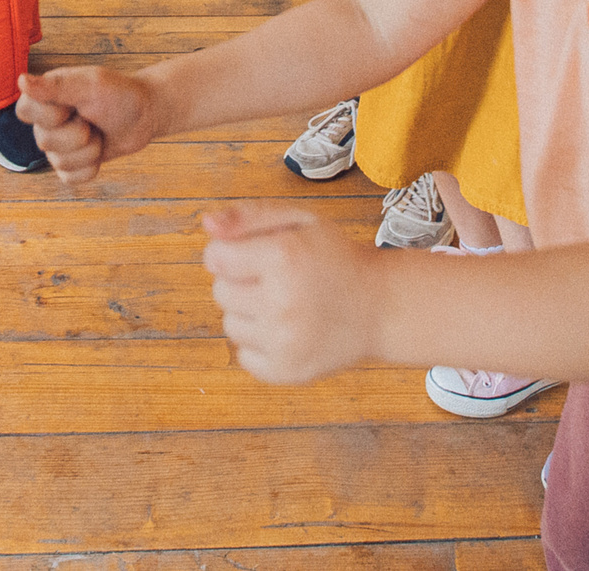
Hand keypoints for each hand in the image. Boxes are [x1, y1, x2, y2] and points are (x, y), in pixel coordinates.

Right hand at [16, 67, 163, 185]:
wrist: (144, 115)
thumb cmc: (118, 94)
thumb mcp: (91, 84)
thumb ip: (56, 86)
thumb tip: (21, 80)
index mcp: (44, 97)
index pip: (25, 112)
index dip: (51, 114)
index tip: (73, 105)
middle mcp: (45, 123)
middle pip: (45, 142)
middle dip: (79, 133)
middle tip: (93, 119)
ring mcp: (56, 147)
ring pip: (60, 162)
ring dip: (90, 150)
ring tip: (99, 132)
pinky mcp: (70, 166)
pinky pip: (71, 178)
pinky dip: (91, 167)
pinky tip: (100, 151)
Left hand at [202, 203, 378, 382]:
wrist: (381, 306)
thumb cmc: (336, 258)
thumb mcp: (299, 221)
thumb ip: (249, 216)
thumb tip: (207, 224)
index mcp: (283, 257)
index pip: (215, 257)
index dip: (229, 253)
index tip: (252, 254)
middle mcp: (282, 302)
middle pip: (221, 292)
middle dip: (241, 282)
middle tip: (276, 280)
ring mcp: (285, 342)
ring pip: (230, 325)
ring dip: (250, 314)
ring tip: (285, 304)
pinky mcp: (287, 371)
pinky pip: (244, 357)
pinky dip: (260, 345)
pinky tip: (288, 330)